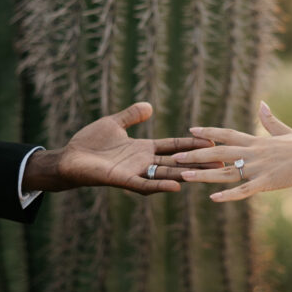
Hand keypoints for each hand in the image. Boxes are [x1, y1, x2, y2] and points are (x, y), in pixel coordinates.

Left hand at [22, 102, 211, 195]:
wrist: (69, 158)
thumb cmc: (90, 142)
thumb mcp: (114, 124)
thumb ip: (131, 116)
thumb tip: (148, 106)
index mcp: (143, 149)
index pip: (173, 146)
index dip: (191, 143)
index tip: (212, 140)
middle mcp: (143, 162)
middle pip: (176, 162)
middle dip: (197, 162)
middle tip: (221, 162)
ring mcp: (134, 172)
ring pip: (165, 174)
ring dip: (185, 174)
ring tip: (206, 174)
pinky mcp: (121, 179)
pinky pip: (144, 185)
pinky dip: (159, 185)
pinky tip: (176, 186)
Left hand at [173, 102, 291, 201]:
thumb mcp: (285, 131)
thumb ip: (269, 120)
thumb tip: (262, 104)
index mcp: (256, 141)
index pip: (226, 135)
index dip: (208, 133)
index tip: (191, 130)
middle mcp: (253, 153)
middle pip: (219, 153)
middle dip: (196, 154)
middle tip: (175, 156)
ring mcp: (258, 168)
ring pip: (226, 171)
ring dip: (203, 174)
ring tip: (184, 175)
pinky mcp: (266, 182)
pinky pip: (244, 190)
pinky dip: (229, 195)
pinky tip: (213, 199)